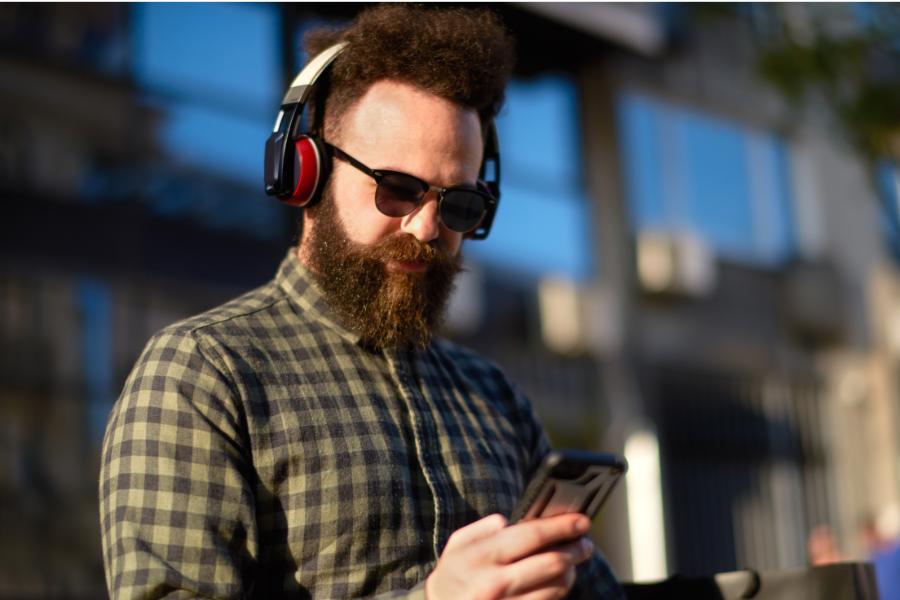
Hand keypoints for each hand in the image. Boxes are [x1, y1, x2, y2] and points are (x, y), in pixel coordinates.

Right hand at [424, 513, 593, 599]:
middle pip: (552, 564)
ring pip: (556, 588)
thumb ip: (484, 527)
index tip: (581, 521)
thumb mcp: (458, 545)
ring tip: (571, 563)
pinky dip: (558, 593)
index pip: (531, 535)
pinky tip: (557, 583)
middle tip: (585, 543)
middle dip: (576, 550)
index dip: (561, 526)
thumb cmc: (452, 577)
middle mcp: (494, 583)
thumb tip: (512, 521)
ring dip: (571, 573)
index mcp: (481, 556)